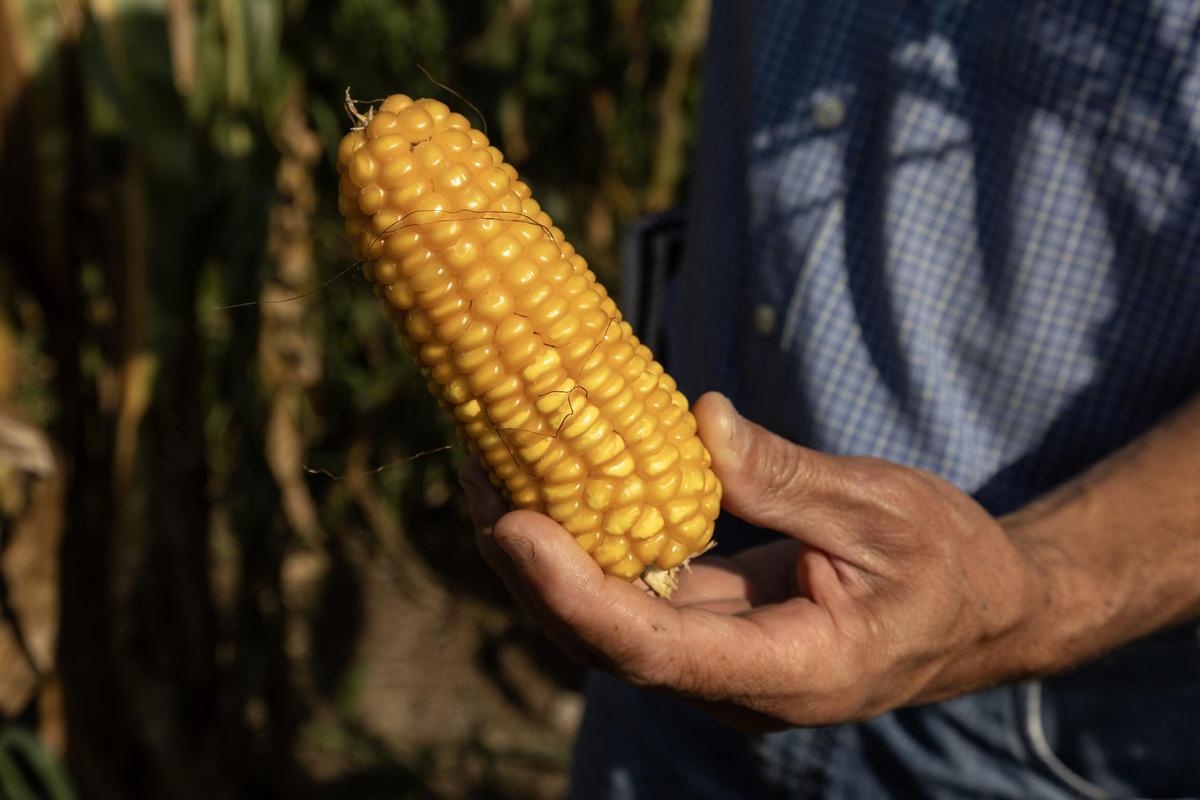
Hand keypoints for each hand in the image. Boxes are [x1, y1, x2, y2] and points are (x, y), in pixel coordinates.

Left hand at [459, 392, 1049, 730]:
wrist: (982, 610)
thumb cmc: (950, 563)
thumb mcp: (885, 510)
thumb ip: (788, 478)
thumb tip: (697, 421)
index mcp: (793, 670)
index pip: (656, 649)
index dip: (574, 593)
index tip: (512, 524)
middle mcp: (737, 683)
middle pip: (606, 637)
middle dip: (529, 563)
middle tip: (472, 474)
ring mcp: (718, 661)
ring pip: (606, 617)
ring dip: (543, 551)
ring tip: (485, 466)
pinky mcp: (711, 627)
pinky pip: (632, 591)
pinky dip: (586, 542)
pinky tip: (548, 484)